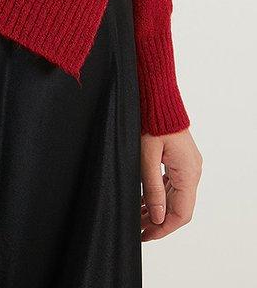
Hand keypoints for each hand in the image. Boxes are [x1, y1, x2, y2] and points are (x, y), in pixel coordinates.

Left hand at [140, 126, 202, 240]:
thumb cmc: (151, 121)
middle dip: (158, 221)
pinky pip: (173, 184)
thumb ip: (152, 188)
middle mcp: (193, 171)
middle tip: (138, 230)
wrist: (157, 96)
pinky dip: (161, 195)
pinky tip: (146, 200)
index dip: (163, 229)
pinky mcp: (181, 159)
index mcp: (188, 173)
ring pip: (176, 197)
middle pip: (179, 207)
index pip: (180, 214)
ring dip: (159, 209)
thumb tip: (158, 218)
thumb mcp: (147, 156)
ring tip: (138, 217)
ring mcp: (188, 165)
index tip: (145, 236)